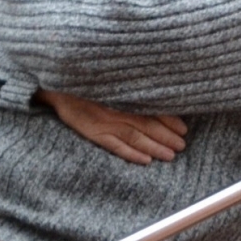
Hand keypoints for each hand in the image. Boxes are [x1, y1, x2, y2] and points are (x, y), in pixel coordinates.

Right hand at [36, 89, 186, 164]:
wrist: (56, 81)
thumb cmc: (88, 78)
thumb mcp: (112, 78)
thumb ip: (131, 88)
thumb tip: (158, 95)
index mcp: (124, 94)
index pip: (152, 109)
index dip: (169, 120)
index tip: (184, 129)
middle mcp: (117, 108)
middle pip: (147, 125)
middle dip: (167, 136)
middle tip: (182, 146)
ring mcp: (104, 121)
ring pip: (135, 137)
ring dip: (155, 147)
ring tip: (171, 156)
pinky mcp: (92, 132)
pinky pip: (115, 146)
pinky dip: (131, 154)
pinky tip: (145, 161)